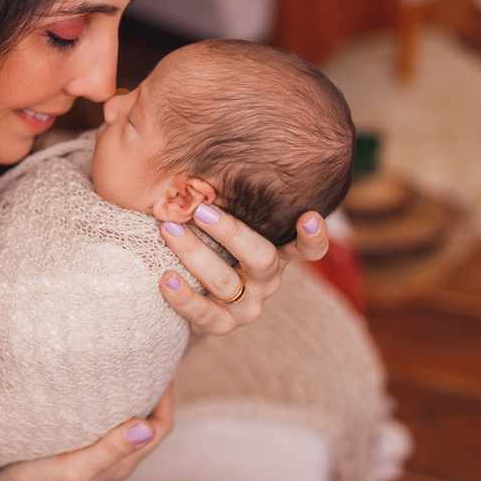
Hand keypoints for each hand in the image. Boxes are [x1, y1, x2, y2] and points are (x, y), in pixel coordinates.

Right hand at [0, 384, 172, 480]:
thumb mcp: (77, 466)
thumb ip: (111, 448)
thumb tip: (145, 427)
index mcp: (121, 464)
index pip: (159, 428)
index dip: (166, 399)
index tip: (163, 368)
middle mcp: (113, 459)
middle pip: (146, 423)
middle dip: (152, 394)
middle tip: (147, 361)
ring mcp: (94, 454)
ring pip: (123, 422)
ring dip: (129, 398)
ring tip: (123, 368)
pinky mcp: (75, 448)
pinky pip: (100, 422)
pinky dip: (104, 404)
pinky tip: (91, 388)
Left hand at [157, 206, 327, 335]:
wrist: (193, 297)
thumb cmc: (211, 245)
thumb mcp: (224, 226)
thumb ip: (225, 200)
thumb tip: (199, 156)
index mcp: (277, 251)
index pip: (308, 248)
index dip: (314, 236)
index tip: (309, 216)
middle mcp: (267, 279)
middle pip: (260, 257)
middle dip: (230, 231)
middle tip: (201, 210)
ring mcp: (247, 306)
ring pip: (224, 280)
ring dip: (194, 253)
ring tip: (169, 230)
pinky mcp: (221, 324)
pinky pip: (202, 312)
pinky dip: (182, 295)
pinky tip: (165, 278)